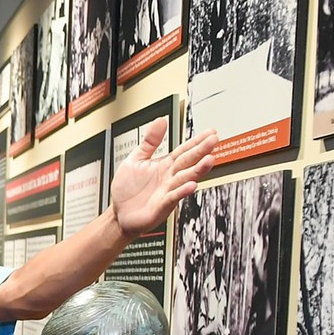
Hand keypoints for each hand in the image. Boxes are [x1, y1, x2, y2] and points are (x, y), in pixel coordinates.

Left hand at [109, 120, 216, 237]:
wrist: (118, 214)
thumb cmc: (127, 189)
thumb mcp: (136, 159)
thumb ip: (150, 142)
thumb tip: (160, 121)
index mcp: (164, 165)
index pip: (183, 150)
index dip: (196, 142)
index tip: (210, 132)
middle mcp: (169, 177)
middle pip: (188, 162)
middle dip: (201, 151)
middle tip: (214, 140)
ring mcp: (167, 191)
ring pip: (185, 178)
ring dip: (197, 170)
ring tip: (210, 160)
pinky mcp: (162, 205)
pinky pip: (174, 197)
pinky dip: (182, 191)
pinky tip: (191, 185)